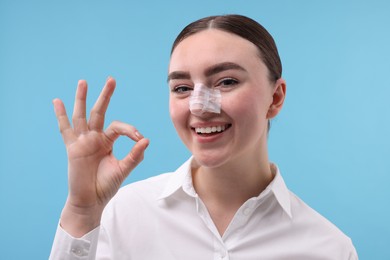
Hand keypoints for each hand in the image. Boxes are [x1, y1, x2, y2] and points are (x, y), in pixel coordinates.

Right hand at [53, 77, 148, 235]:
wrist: (91, 200)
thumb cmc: (106, 185)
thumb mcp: (123, 169)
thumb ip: (134, 156)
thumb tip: (146, 140)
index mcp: (108, 141)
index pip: (119, 127)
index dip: (130, 129)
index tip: (139, 138)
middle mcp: (95, 137)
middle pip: (100, 111)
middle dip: (106, 96)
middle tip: (112, 79)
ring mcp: (83, 141)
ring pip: (82, 115)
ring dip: (82, 99)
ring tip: (83, 82)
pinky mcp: (72, 147)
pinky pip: (65, 129)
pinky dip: (61, 116)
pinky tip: (57, 101)